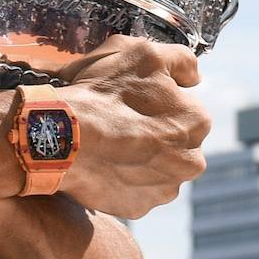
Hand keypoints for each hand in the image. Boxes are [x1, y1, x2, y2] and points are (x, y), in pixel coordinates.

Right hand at [57, 35, 210, 218]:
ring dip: (139, 155)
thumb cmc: (100, 92)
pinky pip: (133, 188)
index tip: (130, 96)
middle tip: (117, 118)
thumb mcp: (140, 52)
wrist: (62, 138)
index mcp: (196, 121)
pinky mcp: (138, 206)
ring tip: (106, 141)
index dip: (156, 97)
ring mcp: (164, 187)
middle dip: (153, 130)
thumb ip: (178, 60)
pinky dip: (120, 176)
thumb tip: (193, 76)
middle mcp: (192, 160)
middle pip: (174, 139)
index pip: (184, 105)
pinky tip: (101, 161)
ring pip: (157, 166)